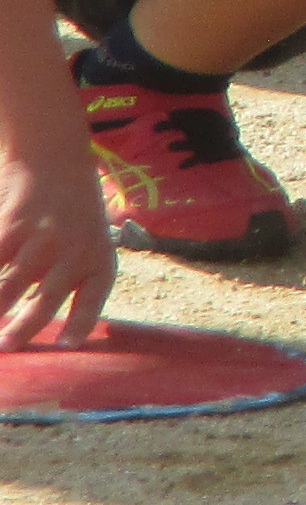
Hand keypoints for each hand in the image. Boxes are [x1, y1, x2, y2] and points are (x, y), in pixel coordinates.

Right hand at [0, 142, 117, 346]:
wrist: (54, 158)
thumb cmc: (73, 211)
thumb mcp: (89, 242)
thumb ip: (72, 280)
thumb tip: (47, 330)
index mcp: (98, 258)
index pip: (94, 298)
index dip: (80, 324)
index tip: (66, 347)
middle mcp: (73, 251)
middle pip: (46, 300)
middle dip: (23, 328)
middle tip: (6, 347)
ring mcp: (41, 239)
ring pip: (8, 287)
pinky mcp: (11, 226)